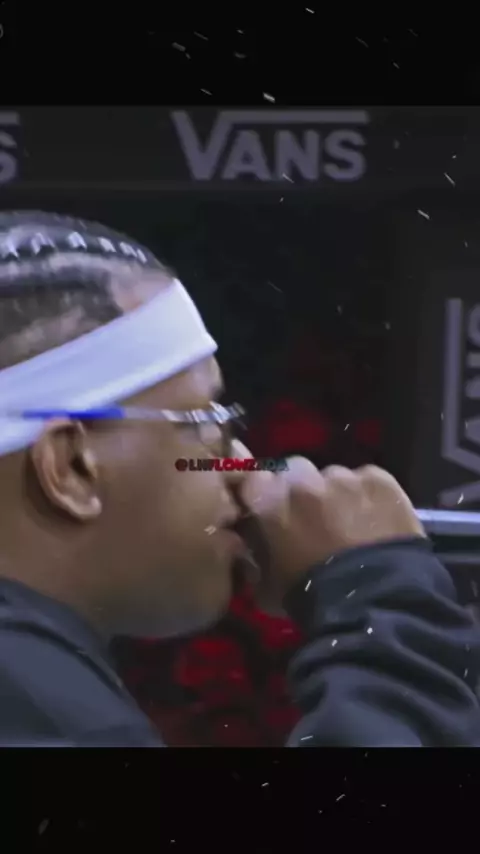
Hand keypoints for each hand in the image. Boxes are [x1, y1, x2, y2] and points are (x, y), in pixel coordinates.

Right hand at [233, 451, 425, 609]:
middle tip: (313, 518)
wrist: (371, 603)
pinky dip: (369, 497)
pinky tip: (376, 521)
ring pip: (334, 476)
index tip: (271, 512)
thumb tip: (255, 548)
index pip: (255, 481)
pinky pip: (369, 481)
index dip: (264, 497)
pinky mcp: (379, 480)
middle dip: (300, 489)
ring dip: (337, 494)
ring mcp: (343, 476)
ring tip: (351, 524)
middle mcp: (301, 478)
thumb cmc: (309, 599)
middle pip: (295, 470)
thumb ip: (256, 558)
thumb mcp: (265, 587)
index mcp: (267, 500)